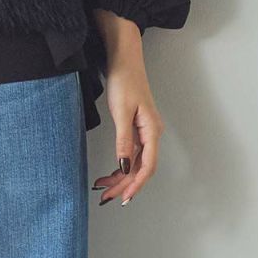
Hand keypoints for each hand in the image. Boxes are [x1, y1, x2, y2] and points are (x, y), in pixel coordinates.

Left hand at [92, 49, 164, 207]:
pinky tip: (111, 172)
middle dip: (125, 184)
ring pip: (135, 162)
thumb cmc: (125, 80)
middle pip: (141, 167)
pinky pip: (131, 152)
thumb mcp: (121, 112)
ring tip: (105, 188)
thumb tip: (124, 166)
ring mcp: (144, 131)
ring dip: (122, 176)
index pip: (147, 165)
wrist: (124, 60)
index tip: (125, 197)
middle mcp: (151, 133)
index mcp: (152, 130)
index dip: (136, 183)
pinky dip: (121, 164)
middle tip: (108, 197)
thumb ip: (123, 141)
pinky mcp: (136, 128)